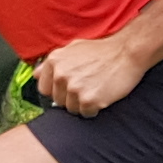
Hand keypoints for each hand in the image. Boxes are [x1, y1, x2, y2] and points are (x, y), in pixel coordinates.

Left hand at [28, 34, 149, 115]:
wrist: (127, 53)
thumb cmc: (102, 51)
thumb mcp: (73, 48)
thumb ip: (53, 62)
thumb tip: (35, 74)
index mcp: (54, 61)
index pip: (44, 89)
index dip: (58, 90)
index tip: (69, 87)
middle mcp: (60, 74)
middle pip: (58, 101)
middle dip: (71, 98)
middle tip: (88, 86)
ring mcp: (74, 88)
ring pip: (71, 109)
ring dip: (83, 104)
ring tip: (96, 89)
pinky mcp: (88, 100)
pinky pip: (86, 113)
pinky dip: (95, 109)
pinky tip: (103, 95)